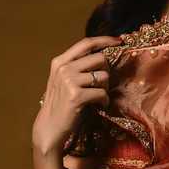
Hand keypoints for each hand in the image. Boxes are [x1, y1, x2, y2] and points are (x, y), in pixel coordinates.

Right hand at [32, 35, 121, 154]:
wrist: (49, 127)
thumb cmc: (61, 105)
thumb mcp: (64, 80)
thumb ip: (77, 67)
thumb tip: (102, 57)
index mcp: (60, 61)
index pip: (86, 43)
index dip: (105, 40)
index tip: (118, 41)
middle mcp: (64, 68)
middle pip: (99, 59)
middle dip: (106, 72)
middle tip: (102, 86)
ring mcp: (69, 81)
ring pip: (103, 76)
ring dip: (105, 89)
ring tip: (98, 98)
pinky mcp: (76, 95)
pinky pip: (102, 93)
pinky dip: (104, 101)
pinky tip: (99, 106)